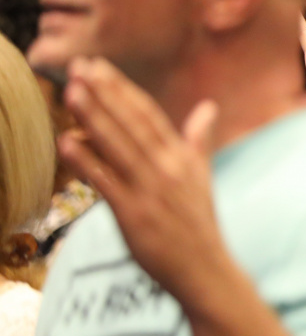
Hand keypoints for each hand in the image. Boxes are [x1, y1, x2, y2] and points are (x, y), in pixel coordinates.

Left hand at [59, 57, 227, 303]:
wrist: (205, 269)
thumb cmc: (198, 224)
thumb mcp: (202, 176)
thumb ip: (199, 139)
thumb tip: (209, 107)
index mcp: (182, 157)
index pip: (148, 114)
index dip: (122, 89)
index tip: (99, 66)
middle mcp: (167, 168)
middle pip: (131, 124)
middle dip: (104, 93)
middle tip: (79, 66)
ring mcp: (151, 191)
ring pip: (118, 147)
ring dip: (93, 118)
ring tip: (71, 92)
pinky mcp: (135, 214)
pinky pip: (107, 183)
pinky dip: (87, 162)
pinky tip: (66, 142)